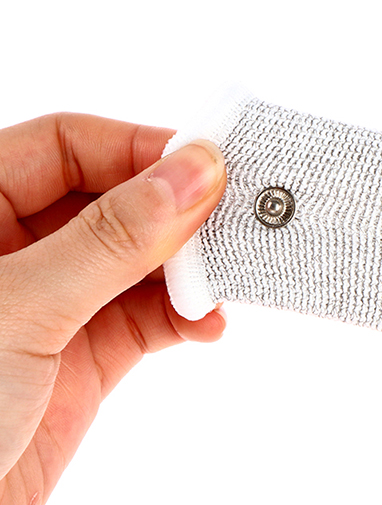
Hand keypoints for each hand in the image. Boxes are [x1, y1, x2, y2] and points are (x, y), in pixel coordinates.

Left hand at [0, 113, 225, 504]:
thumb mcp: (21, 307)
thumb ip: (112, 238)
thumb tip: (195, 172)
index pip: (68, 146)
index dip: (138, 147)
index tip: (208, 162)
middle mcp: (15, 250)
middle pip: (115, 200)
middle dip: (176, 210)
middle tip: (235, 215)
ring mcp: (53, 305)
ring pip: (139, 260)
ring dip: (190, 267)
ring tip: (228, 275)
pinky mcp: (81, 358)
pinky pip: (147, 317)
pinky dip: (184, 317)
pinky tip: (208, 324)